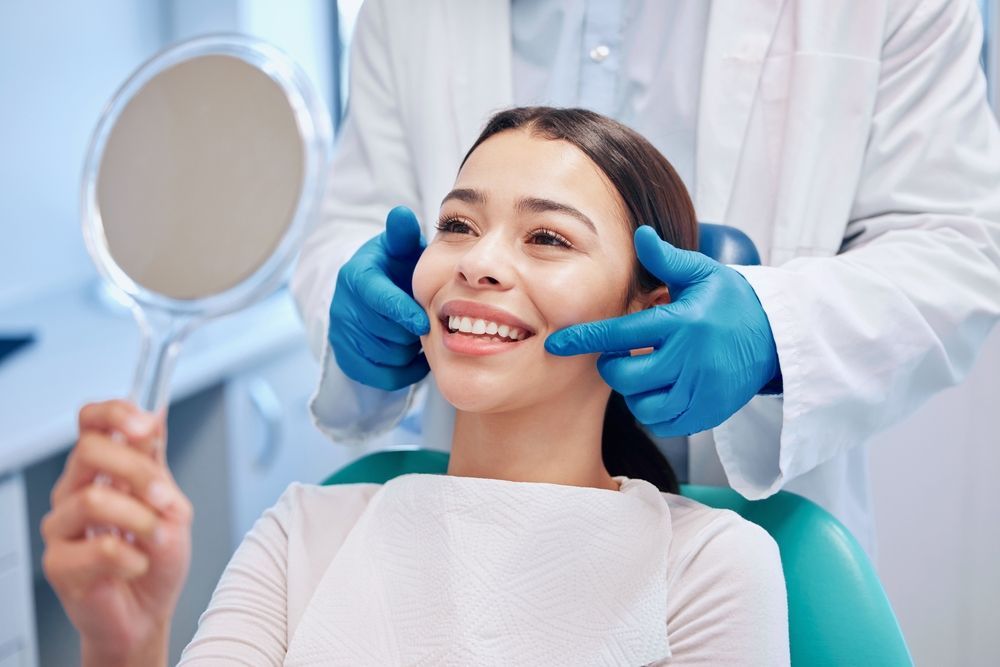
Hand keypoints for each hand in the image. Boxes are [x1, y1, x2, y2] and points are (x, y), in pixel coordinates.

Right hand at [42, 400, 192, 666]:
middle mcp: (76, 490)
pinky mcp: (58, 563)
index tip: (145, 426)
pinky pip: (100, 549)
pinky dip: (134, 558)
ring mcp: (62, 526)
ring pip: (94, 500)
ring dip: (141, 520)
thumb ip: (156, 464)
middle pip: (88, 450)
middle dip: (138, 471)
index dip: (114, 413)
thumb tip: (155, 413)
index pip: (91, 421)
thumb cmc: (156, 556)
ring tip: (156, 539)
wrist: (148, 611)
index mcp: (102, 470)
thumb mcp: (170, 504)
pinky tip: (138, 565)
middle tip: (165, 500)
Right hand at [329, 206, 430, 390]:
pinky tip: (414, 355)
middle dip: (412, 332)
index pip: (378, 299)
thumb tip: (402, 214)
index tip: (424, 322)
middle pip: (385, 333)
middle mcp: (342, 306)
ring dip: (410, 350)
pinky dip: (404, 371)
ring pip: (386, 356)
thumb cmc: (395, 267)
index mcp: (355, 276)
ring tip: (419, 335)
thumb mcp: (399, 247)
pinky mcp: (346, 358)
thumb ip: (402, 234)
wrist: (371, 292)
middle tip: (429, 324)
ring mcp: (341, 334)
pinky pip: (381, 376)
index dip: (402, 312)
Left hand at [545, 226, 779, 435]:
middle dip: (612, 368)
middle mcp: (690, 359)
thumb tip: (640, 234)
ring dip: (633, 391)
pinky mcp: (709, 413)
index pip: (620, 334)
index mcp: (682, 322)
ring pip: (642, 405)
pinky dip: (654, 411)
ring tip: (645, 372)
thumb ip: (667, 260)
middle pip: (625, 377)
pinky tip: (660, 391)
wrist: (777, 337)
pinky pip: (664, 424)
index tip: (556, 344)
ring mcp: (701, 390)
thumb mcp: (703, 273)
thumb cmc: (731, 301)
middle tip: (621, 356)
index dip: (584, 340)